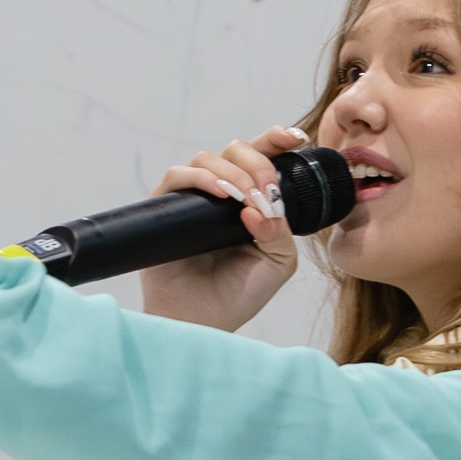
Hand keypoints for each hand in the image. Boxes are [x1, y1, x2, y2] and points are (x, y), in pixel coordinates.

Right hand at [138, 124, 310, 330]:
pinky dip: (200, 179)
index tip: (296, 138)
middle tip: (265, 190)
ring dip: (233, 173)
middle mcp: (220, 195)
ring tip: (245, 199)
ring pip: (207, 159)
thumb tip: (259, 205)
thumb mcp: (278, 263)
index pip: (261, 158)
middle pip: (234, 150)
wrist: (202, 321)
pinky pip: (177, 176)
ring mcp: (191, 200)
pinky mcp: (165, 208)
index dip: (275, 140)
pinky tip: (221, 196)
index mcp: (249, 201)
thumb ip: (281, 231)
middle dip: (256, 162)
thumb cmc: (238, 294)